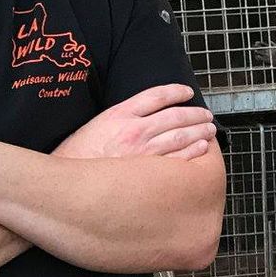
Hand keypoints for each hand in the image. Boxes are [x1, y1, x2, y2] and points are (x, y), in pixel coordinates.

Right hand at [54, 84, 217, 161]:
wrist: (66, 185)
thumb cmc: (77, 156)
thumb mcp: (96, 126)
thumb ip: (120, 118)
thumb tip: (145, 116)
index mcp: (119, 114)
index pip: (156, 96)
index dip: (176, 91)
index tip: (187, 91)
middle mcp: (134, 130)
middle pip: (175, 116)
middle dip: (195, 114)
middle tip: (206, 115)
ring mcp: (142, 152)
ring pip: (181, 136)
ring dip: (199, 131)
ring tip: (209, 129)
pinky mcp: (147, 173)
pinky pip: (178, 159)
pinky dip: (194, 151)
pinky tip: (202, 147)